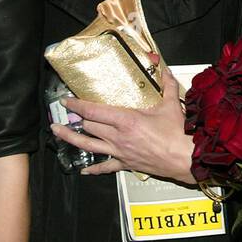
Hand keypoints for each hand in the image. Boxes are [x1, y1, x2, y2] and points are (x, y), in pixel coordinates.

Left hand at [51, 67, 196, 183]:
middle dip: (76, 118)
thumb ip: (168, 85)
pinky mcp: (125, 164)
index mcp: (126, 120)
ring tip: (57, 133)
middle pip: (89, 126)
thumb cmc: (177, 133)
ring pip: (89, 146)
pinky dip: (93, 169)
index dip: (77, 104)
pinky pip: (105, 167)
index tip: (66, 99)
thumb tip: (165, 70)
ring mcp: (119, 152)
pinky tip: (83, 170)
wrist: (184, 158)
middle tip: (66, 113)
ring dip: (71, 138)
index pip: (94, 111)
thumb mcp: (171, 105)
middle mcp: (118, 137)